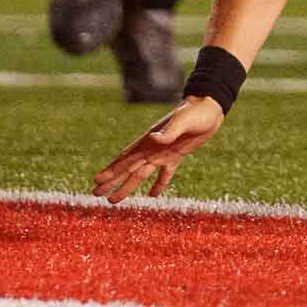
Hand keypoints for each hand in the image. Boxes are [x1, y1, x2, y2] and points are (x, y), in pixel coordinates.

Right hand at [92, 96, 222, 202]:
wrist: (211, 106)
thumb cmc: (196, 111)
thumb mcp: (183, 121)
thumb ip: (169, 131)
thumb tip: (153, 138)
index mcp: (150, 140)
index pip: (126, 159)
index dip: (112, 170)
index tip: (97, 181)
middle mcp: (153, 148)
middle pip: (128, 169)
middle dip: (112, 182)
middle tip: (96, 194)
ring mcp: (163, 152)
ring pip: (141, 174)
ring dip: (128, 186)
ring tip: (115, 200)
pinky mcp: (177, 155)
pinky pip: (165, 173)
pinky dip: (159, 184)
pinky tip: (153, 195)